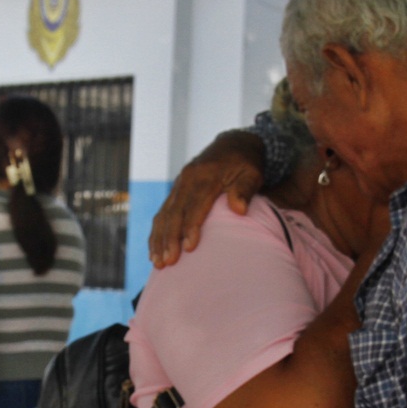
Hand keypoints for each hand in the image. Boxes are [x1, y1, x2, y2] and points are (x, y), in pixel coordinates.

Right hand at [148, 130, 265, 267]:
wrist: (233, 144)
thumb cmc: (246, 164)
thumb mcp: (252, 173)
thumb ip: (245, 190)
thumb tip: (239, 210)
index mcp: (205, 175)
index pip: (195, 205)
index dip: (190, 227)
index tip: (189, 248)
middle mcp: (187, 179)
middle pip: (174, 213)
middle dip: (169, 239)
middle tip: (167, 262)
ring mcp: (179, 185)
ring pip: (164, 214)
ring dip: (159, 239)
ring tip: (158, 262)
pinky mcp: (176, 191)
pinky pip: (162, 213)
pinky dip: (157, 232)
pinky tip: (155, 250)